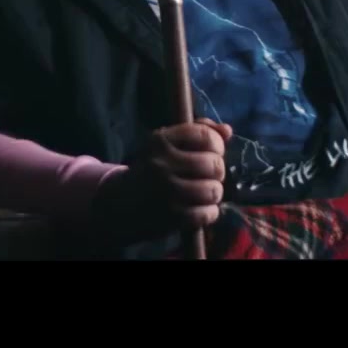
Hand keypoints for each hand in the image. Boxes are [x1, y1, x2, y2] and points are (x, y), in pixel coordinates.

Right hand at [91, 119, 231, 242]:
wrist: (118, 204)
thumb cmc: (150, 169)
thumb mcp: (166, 144)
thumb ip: (198, 131)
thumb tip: (228, 130)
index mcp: (160, 141)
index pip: (205, 136)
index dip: (216, 145)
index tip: (211, 152)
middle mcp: (161, 164)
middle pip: (214, 164)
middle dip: (216, 171)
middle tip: (206, 176)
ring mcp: (166, 192)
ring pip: (214, 190)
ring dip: (213, 193)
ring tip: (203, 193)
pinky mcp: (171, 217)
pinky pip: (208, 213)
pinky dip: (209, 213)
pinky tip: (198, 209)